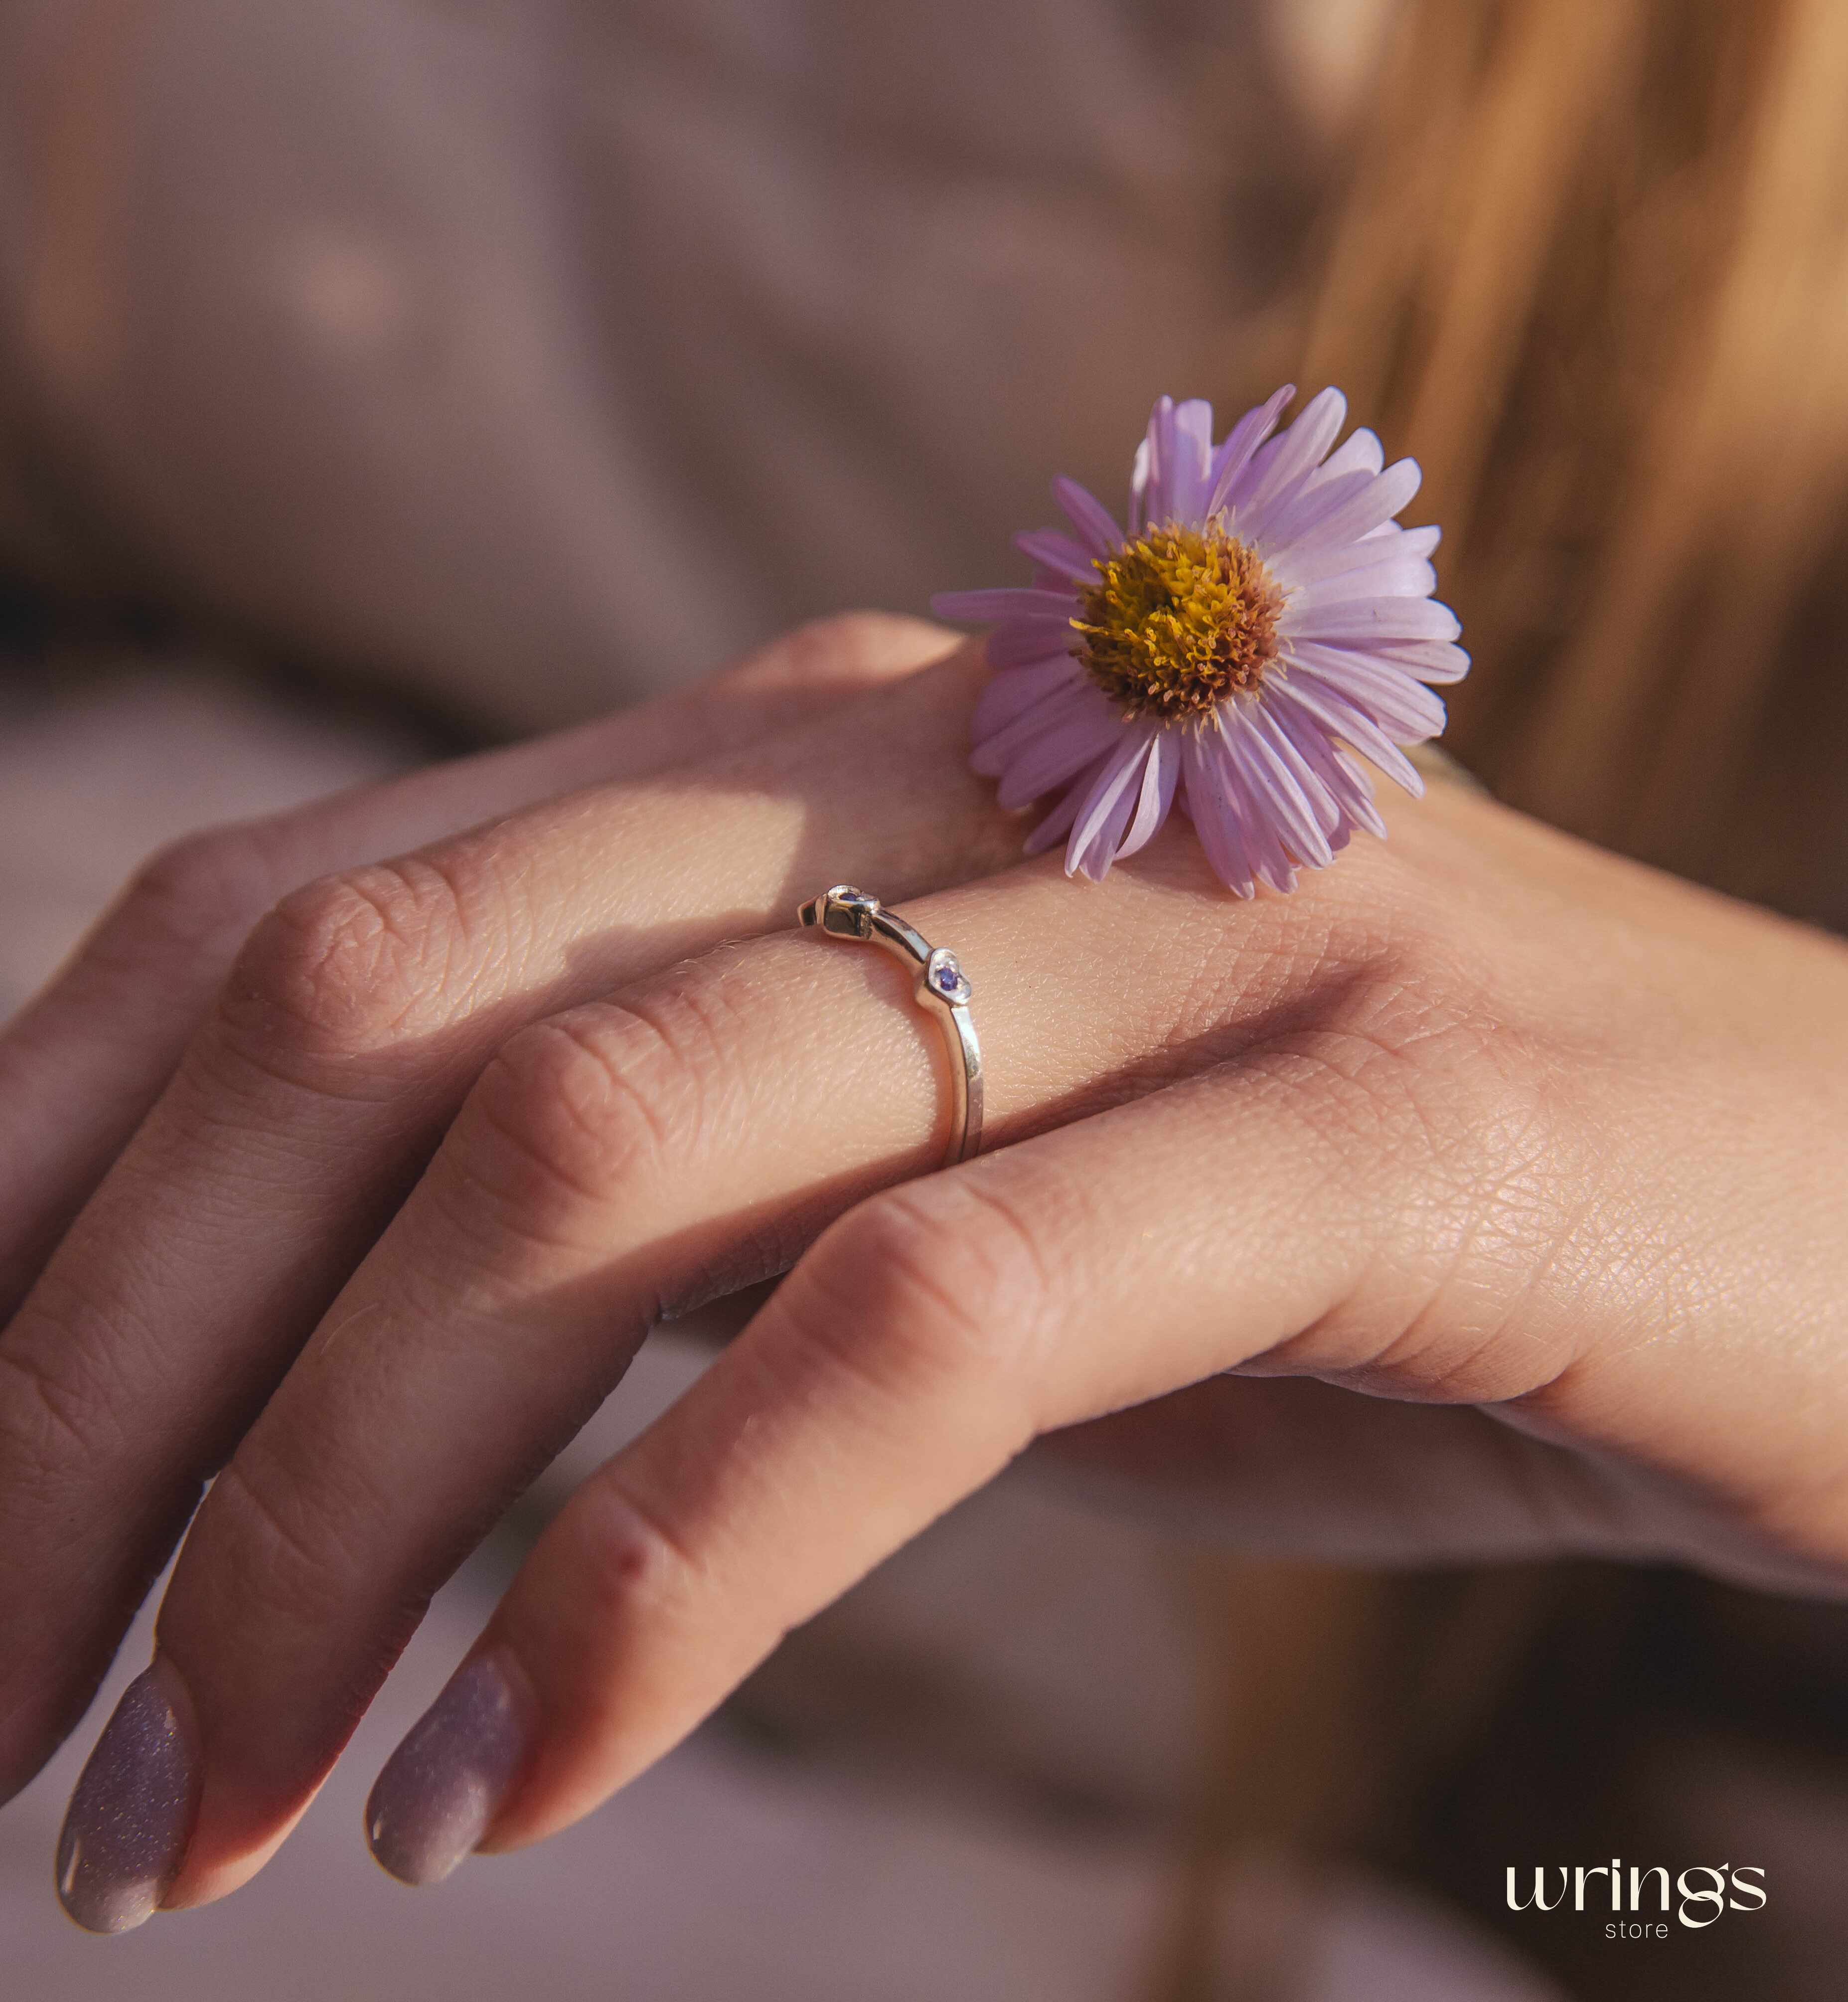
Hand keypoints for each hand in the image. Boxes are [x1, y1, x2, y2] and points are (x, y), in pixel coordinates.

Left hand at [5, 616, 1846, 1933]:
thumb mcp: (931, 1184)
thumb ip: (662, 1211)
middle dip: (96, 1383)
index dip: (37, 1200)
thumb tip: (296, 1383)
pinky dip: (659, 1578)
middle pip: (381, 1020)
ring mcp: (1184, 919)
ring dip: (318, 1517)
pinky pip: (917, 1325)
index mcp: (814, 742)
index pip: (293, 918)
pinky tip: (504, 1798)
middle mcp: (954, 757)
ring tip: (186, 1825)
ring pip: (598, 1148)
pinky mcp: (1384, 1117)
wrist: (1825, 1193)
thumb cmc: (1345, 1220)